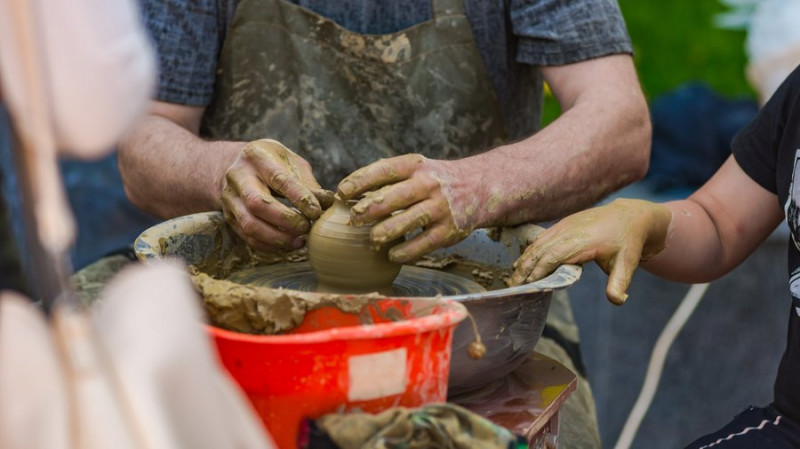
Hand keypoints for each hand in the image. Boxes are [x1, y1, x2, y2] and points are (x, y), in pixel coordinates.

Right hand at [221, 139, 333, 251]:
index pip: (278, 178)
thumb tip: (326, 202)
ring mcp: (230, 198)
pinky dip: (269, 246)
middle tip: (306, 228)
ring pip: (250, 224)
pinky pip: (247, 237)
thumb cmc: (272, 162)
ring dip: (277, 237)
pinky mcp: (229, 216)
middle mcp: (238, 176)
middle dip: (285, 220)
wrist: (237, 164)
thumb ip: (307, 182)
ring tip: (299, 242)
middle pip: (257, 203)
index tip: (316, 212)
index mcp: (257, 156)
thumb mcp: (290, 161)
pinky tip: (287, 245)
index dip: (298, 197)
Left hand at [337, 154, 479, 262]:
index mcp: (416, 166)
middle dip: (369, 209)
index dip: (360, 181)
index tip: (342, 192)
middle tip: (353, 219)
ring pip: (408, 221)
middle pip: (393, 197)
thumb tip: (347, 196)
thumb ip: (388, 179)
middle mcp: (428, 184)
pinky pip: (423, 244)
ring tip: (371, 239)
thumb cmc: (435, 180)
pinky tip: (391, 254)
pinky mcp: (449, 231)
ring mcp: (440, 208)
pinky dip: (405, 252)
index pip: (383, 170)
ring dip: (385, 232)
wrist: (481, 187)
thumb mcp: (416, 169)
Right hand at [508, 199, 671, 304]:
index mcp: (583, 241)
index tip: (528, 285)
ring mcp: (564, 226)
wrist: (630, 216)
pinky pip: (541, 239)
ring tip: (514, 279)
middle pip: (540, 250)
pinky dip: (529, 252)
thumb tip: (618, 301)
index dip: (539, 270)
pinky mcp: (562, 225)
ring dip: (524, 261)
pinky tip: (521, 263)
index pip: (554, 256)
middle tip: (513, 287)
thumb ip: (620, 283)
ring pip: (537, 244)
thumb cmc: (628, 242)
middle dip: (525, 269)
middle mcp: (570, 231)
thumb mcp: (628, 264)